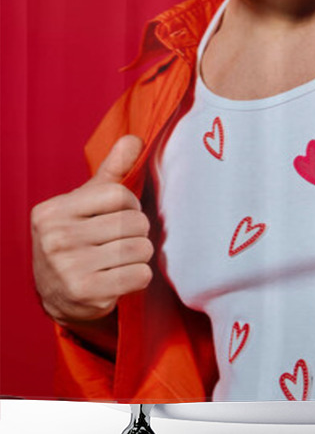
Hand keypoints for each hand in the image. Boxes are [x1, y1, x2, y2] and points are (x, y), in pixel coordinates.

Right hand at [30, 135, 153, 325]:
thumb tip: (135, 138)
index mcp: (53, 211)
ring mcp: (69, 269)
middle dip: (137, 232)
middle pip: (135, 223)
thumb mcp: (86, 201)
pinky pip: (141, 275)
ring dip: (140, 255)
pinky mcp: (86, 293)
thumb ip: (111, 170)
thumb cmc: (78, 237)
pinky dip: (139, 276)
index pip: (120, 195)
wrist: (58, 294)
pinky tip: (119, 278)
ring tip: (119, 259)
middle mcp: (56, 239)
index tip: (120, 215)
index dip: (131, 205)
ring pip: (141, 249)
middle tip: (120, 241)